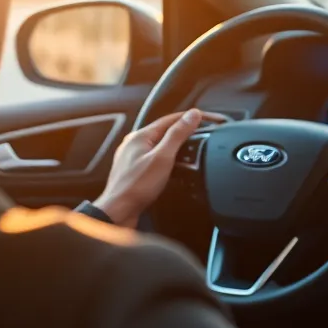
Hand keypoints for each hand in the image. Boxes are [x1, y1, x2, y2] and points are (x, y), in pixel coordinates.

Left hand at [92, 109, 221, 225]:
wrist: (118, 212)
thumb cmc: (135, 187)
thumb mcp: (163, 158)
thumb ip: (178, 134)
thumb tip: (192, 115)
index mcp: (140, 136)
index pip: (172, 118)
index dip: (192, 117)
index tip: (209, 119)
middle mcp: (134, 143)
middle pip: (166, 130)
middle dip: (186, 131)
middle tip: (204, 133)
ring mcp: (132, 157)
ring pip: (160, 145)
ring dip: (177, 145)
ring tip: (193, 148)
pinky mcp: (134, 171)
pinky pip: (155, 157)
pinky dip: (168, 158)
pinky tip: (175, 166)